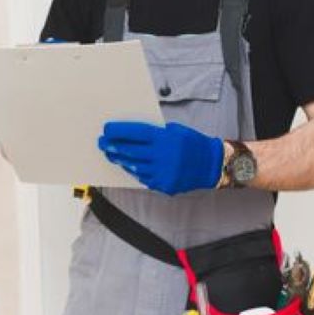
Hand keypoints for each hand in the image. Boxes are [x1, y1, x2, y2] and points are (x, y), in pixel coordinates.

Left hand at [97, 121, 223, 194]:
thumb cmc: (192, 143)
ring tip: (110, 154)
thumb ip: (154, 132)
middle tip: (102, 143)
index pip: (135, 133)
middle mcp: (162, 156)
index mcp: (165, 138)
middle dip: (113, 146)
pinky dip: (134, 170)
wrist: (211, 165)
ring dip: (120, 159)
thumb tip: (129, 133)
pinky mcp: (163, 185)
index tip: (106, 129)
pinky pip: (142, 177)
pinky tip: (128, 165)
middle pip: (130, 150)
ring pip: (134, 166)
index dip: (118, 131)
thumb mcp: (175, 130)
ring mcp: (162, 172)